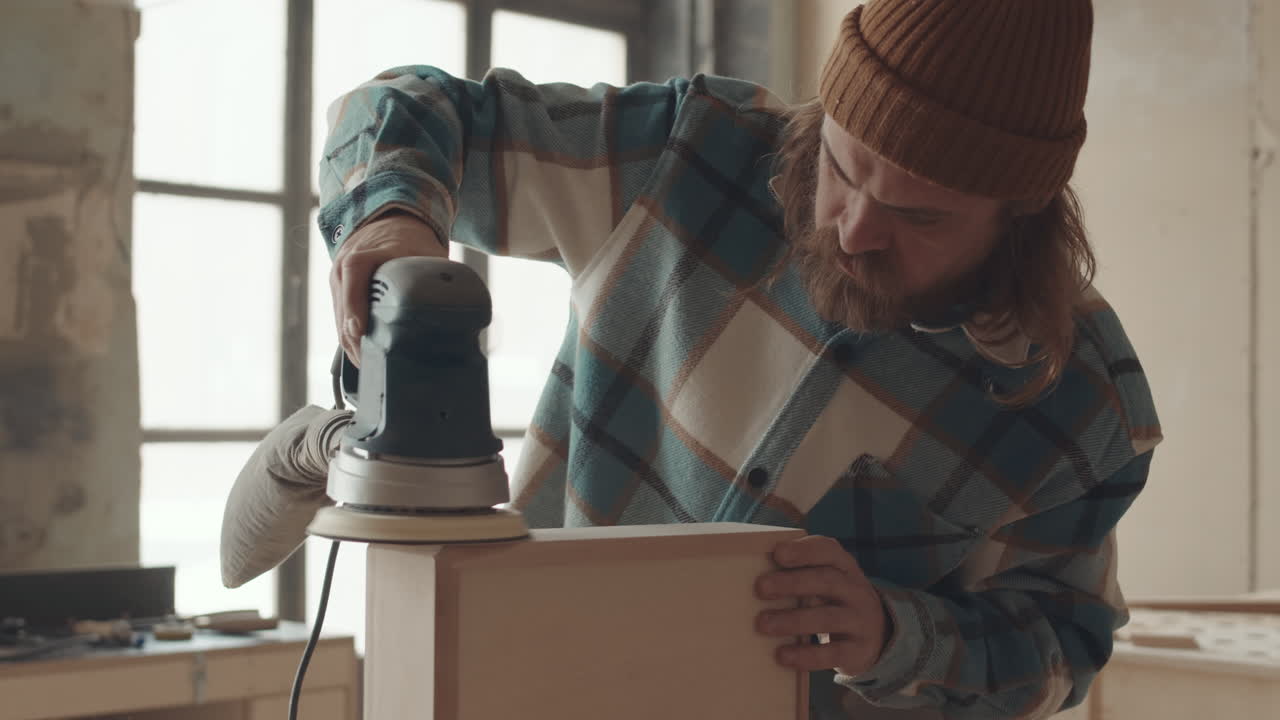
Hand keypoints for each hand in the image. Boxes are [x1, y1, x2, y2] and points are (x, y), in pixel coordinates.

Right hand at [330, 210, 444, 365]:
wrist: (389, 224)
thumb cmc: (411, 242)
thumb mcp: (425, 255)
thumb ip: (437, 278)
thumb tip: (461, 308)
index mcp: (368, 252)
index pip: (355, 271)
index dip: (356, 302)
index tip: (360, 329)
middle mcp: (346, 264)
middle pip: (343, 304)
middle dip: (355, 338)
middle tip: (371, 363)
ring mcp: (338, 278)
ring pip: (339, 316)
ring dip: (351, 343)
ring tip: (368, 366)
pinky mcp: (337, 290)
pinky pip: (339, 317)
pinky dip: (349, 337)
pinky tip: (361, 355)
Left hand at [755, 535, 889, 675]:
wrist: (877, 635)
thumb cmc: (834, 600)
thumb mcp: (826, 582)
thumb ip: (800, 572)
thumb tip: (751, 568)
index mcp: (844, 567)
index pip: (828, 551)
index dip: (804, 550)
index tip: (777, 553)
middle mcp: (856, 590)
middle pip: (826, 581)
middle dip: (792, 583)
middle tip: (760, 587)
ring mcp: (861, 620)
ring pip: (828, 617)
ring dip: (793, 620)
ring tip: (763, 624)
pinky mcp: (859, 650)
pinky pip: (833, 653)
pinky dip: (806, 655)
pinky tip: (782, 655)